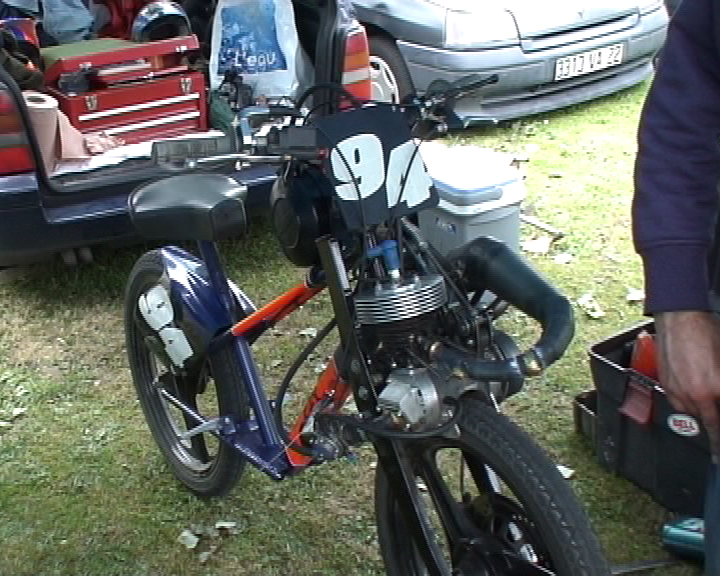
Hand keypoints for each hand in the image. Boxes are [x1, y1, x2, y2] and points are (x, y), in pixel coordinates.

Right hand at [655, 310, 719, 459]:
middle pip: (708, 424)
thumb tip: (718, 399)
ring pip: (692, 416)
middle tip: (717, 438)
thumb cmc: (708, 333)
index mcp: (712, 391)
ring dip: (703, 415)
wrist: (680, 317)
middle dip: (714, 429)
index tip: (719, 454)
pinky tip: (696, 393)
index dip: (719, 442)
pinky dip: (689, 403)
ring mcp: (676, 391)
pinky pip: (679, 403)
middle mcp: (692, 396)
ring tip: (708, 403)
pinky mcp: (665, 384)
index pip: (718, 425)